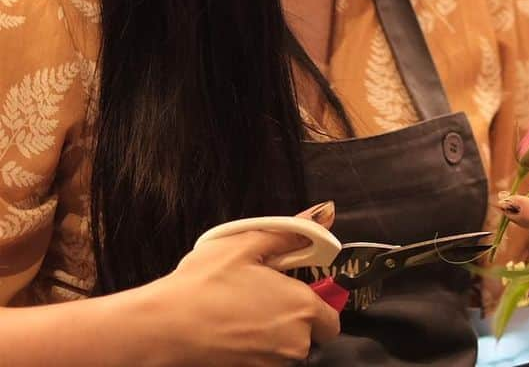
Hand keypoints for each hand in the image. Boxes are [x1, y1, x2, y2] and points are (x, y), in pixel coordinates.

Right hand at [148, 205, 340, 365]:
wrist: (162, 327)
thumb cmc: (206, 283)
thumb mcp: (249, 244)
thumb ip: (292, 232)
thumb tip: (327, 213)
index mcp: (301, 308)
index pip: (331, 321)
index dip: (318, 306)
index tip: (297, 293)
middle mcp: (292, 344)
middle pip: (309, 338)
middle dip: (295, 322)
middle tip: (265, 299)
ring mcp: (268, 365)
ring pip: (284, 351)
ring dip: (273, 336)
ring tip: (243, 312)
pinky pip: (262, 361)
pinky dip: (253, 348)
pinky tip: (231, 329)